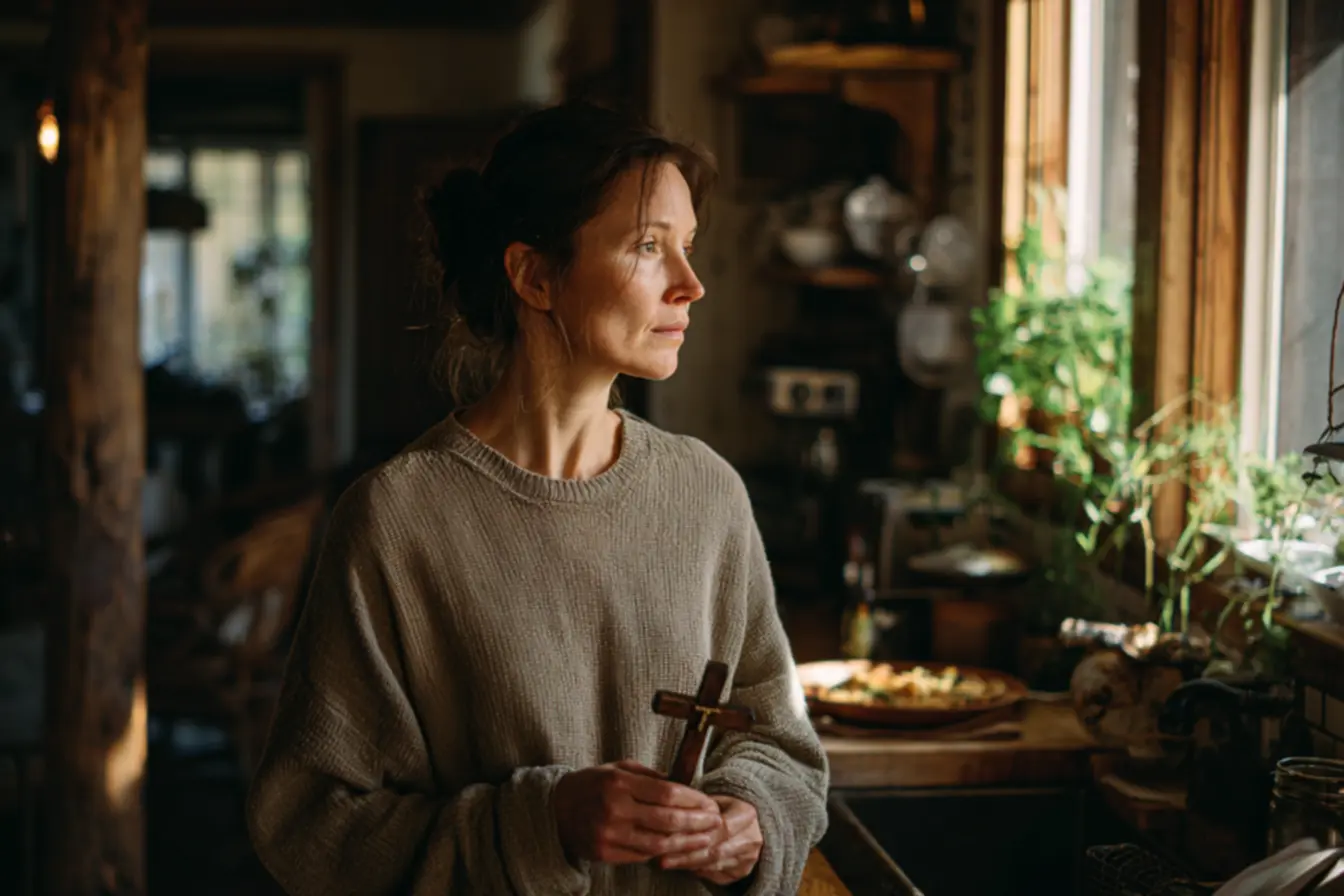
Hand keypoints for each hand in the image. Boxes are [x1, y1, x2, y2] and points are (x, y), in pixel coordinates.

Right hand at [552, 760, 722, 864]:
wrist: (554, 810)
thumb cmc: (592, 784)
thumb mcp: (618, 768)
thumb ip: (650, 776)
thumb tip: (685, 786)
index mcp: (619, 782)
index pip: (667, 792)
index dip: (693, 799)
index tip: (709, 803)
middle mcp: (614, 808)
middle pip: (668, 819)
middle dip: (697, 822)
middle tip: (715, 823)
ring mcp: (609, 833)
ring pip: (659, 842)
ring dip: (687, 842)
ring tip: (705, 840)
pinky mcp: (604, 853)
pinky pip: (643, 855)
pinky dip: (664, 852)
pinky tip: (679, 848)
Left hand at [658, 794, 761, 884]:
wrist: (745, 825)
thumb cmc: (722, 809)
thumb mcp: (714, 799)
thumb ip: (699, 806)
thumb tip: (671, 815)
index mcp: (747, 814)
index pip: (722, 827)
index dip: (696, 834)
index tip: (671, 838)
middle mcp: (752, 838)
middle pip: (716, 851)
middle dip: (687, 855)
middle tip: (662, 858)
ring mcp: (748, 858)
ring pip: (714, 865)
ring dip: (688, 865)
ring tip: (666, 862)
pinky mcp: (742, 872)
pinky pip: (716, 876)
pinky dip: (697, 872)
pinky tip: (681, 866)